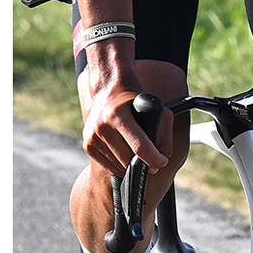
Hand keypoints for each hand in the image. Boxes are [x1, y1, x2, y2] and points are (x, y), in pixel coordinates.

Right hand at [77, 51, 166, 178]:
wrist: (106, 87)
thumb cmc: (132, 96)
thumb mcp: (150, 104)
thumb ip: (162, 127)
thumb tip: (165, 154)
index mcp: (117, 115)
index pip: (139, 147)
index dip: (155, 159)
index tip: (163, 161)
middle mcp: (101, 126)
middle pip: (129, 160)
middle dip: (145, 165)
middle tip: (154, 162)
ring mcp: (92, 136)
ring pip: (118, 166)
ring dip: (132, 166)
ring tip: (140, 156)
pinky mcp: (87, 144)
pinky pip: (108, 166)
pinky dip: (120, 165)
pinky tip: (126, 155)